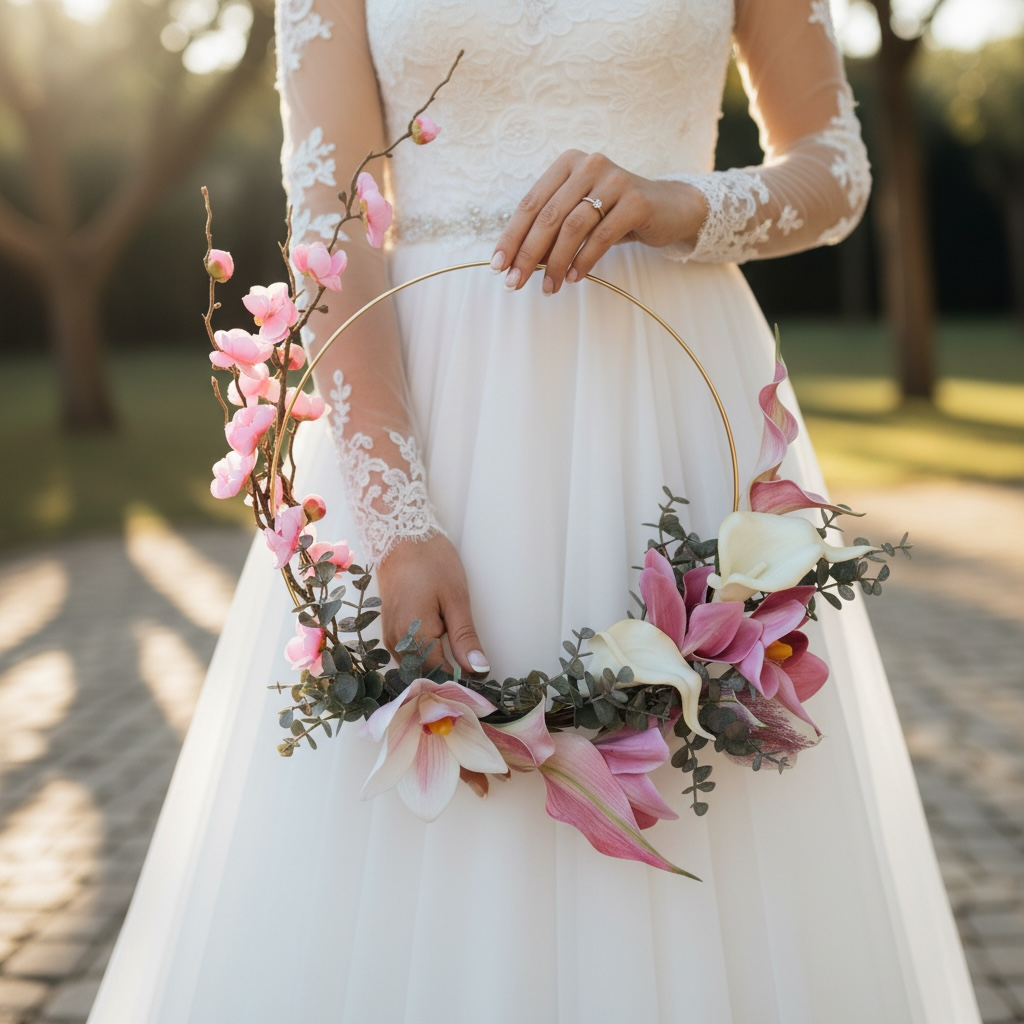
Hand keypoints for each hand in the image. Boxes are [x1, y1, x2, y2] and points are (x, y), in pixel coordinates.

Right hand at [376, 534, 489, 677]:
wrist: (399, 534)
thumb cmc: (431, 561)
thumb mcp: (456, 599)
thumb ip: (465, 638)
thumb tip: (479, 670)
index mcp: (412, 636)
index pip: (439, 676)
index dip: (463, 680)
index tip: (483, 676)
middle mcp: (395, 642)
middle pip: (426, 674)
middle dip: (450, 674)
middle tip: (476, 666)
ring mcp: (389, 637)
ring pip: (417, 666)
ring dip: (438, 665)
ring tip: (460, 652)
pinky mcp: (389, 630)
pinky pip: (409, 654)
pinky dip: (427, 655)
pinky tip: (442, 643)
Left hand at [490, 149, 707, 294]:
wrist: (669, 209)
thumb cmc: (615, 214)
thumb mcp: (580, 216)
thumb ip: (552, 231)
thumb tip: (518, 262)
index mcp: (567, 164)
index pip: (531, 203)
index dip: (511, 237)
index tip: (498, 266)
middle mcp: (588, 165)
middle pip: (548, 216)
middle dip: (527, 254)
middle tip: (514, 283)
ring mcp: (614, 179)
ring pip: (572, 227)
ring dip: (556, 263)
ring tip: (549, 288)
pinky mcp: (635, 200)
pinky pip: (601, 236)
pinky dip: (583, 261)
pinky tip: (574, 278)